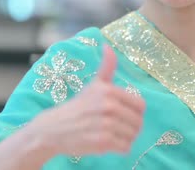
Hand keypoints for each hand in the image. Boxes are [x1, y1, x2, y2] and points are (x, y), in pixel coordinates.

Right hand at [31, 45, 145, 156]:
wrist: (53, 128)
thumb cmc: (78, 106)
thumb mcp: (94, 84)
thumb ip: (106, 66)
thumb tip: (108, 45)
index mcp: (109, 91)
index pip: (140, 106)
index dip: (135, 112)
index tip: (124, 115)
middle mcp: (108, 106)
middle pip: (138, 122)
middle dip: (131, 127)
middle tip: (116, 127)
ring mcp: (105, 124)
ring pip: (133, 136)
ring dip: (125, 139)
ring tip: (112, 135)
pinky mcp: (102, 142)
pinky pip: (125, 148)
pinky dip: (120, 148)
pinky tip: (109, 144)